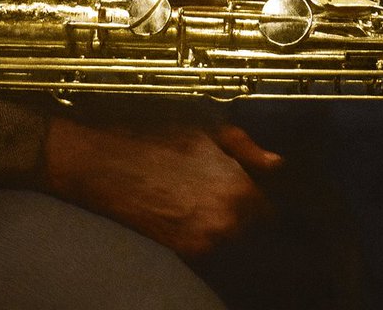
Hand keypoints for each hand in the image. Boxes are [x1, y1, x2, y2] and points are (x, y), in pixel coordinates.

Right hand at [45, 118, 282, 255]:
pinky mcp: (183, 253)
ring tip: (223, 205)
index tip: (272, 194)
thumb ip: (248, 149)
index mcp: (237, 191)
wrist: (106, 165)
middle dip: (258, 216)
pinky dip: (217, 238)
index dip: (275, 201)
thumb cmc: (155, 140)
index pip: (274, 211)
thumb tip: (276, 164)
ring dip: (239, 228)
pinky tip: (205, 215)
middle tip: (252, 200)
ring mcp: (204, 243)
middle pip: (259, 231)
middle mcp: (226, 224)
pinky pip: (215, 249)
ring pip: (238, 242)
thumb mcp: (208, 130)